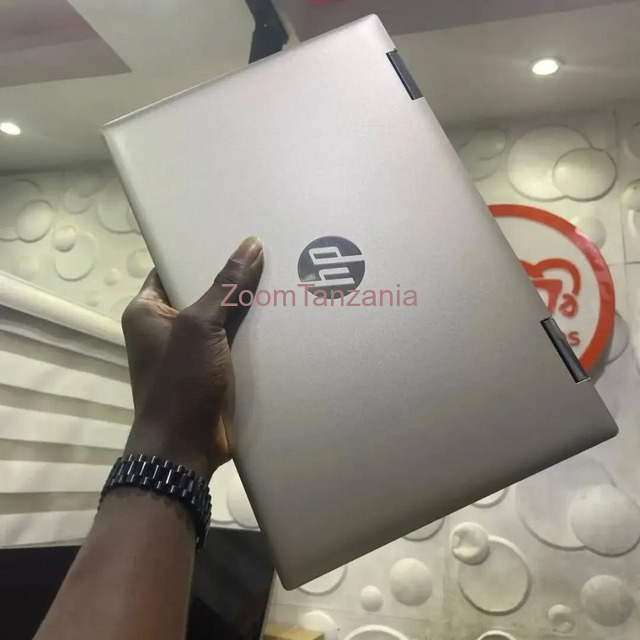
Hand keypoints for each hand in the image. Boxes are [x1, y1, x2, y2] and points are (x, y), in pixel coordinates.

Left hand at [120, 237, 263, 480]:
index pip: (171, 267)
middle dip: (233, 277)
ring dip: (249, 307)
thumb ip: (225, 287)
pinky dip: (256, 333)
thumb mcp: (200, 327)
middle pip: (203, 291)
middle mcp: (168, 328)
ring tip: (284, 276)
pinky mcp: (216, 371)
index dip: (198, 250)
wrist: (184, 448)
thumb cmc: (180, 382)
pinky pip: (236, 342)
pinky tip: (284, 317)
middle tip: (269, 251)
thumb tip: (251, 244)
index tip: (231, 232)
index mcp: (149, 311)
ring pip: (224, 318)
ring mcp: (193, 351)